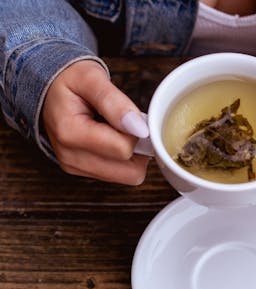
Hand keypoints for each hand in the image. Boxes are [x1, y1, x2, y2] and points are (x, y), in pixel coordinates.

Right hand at [42, 60, 149, 184]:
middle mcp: (71, 156)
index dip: (136, 132)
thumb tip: (140, 128)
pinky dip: (121, 160)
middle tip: (125, 125)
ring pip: (128, 176)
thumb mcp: (91, 78)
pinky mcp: (82, 172)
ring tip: (114, 130)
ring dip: (130, 155)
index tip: (130, 116)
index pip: (124, 149)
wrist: (48, 89)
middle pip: (130, 171)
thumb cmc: (68, 81)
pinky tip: (110, 140)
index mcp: (70, 132)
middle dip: (136, 148)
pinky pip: (119, 176)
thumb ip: (116, 103)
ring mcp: (76, 167)